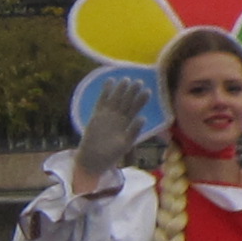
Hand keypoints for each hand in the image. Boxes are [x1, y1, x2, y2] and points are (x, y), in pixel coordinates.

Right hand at [71, 74, 148, 189]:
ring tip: (126, 79)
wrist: (93, 160)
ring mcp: (107, 116)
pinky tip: (109, 82)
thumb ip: (134, 131)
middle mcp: (118, 118)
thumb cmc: (111, 155)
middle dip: (132, 92)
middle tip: (139, 81)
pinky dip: (105, 92)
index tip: (148, 90)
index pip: (135, 109)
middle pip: (126, 102)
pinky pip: (101, 101)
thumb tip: (143, 118)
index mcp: (127, 124)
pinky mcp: (96, 116)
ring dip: (120, 90)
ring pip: (115, 99)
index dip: (141, 100)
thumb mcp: (126, 144)